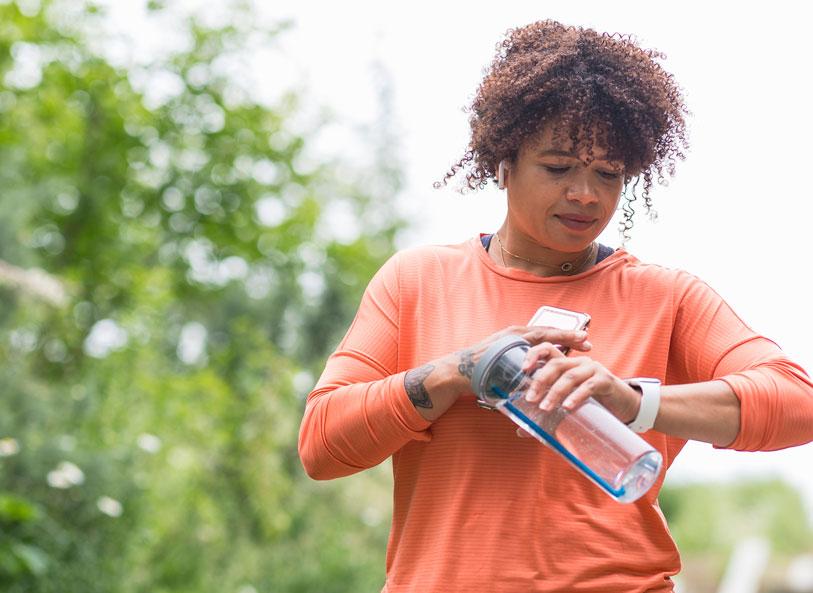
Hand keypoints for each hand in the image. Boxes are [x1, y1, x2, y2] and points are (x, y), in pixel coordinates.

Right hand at [406, 325, 591, 421]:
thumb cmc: (476, 371)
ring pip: (543, 337)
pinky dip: (549, 351)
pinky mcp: (507, 348)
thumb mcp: (501, 364)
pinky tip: (561, 357)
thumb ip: (517, 366)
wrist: (456, 371)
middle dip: (569, 336)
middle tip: (588, 342)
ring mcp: (511, 340)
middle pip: (548, 332)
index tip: (583, 341)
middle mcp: (514, 334)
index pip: (544, 335)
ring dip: (563, 340)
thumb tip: (532, 378)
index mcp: (514, 336)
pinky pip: (532, 348)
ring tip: (582, 344)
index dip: (563, 337)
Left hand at [520, 342, 640, 423]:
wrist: (624, 407)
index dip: (533, 355)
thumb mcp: (566, 407)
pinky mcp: (605, 380)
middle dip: (540, 381)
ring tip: (545, 408)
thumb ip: (546, 416)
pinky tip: (567, 407)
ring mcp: (592, 369)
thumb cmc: (592, 404)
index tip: (522, 370)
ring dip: (555, 392)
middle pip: (555, 364)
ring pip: (569, 376)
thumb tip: (520, 431)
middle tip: (530, 399)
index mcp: (566, 364)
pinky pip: (588, 386)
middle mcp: (578, 362)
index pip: (547, 350)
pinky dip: (576, 396)